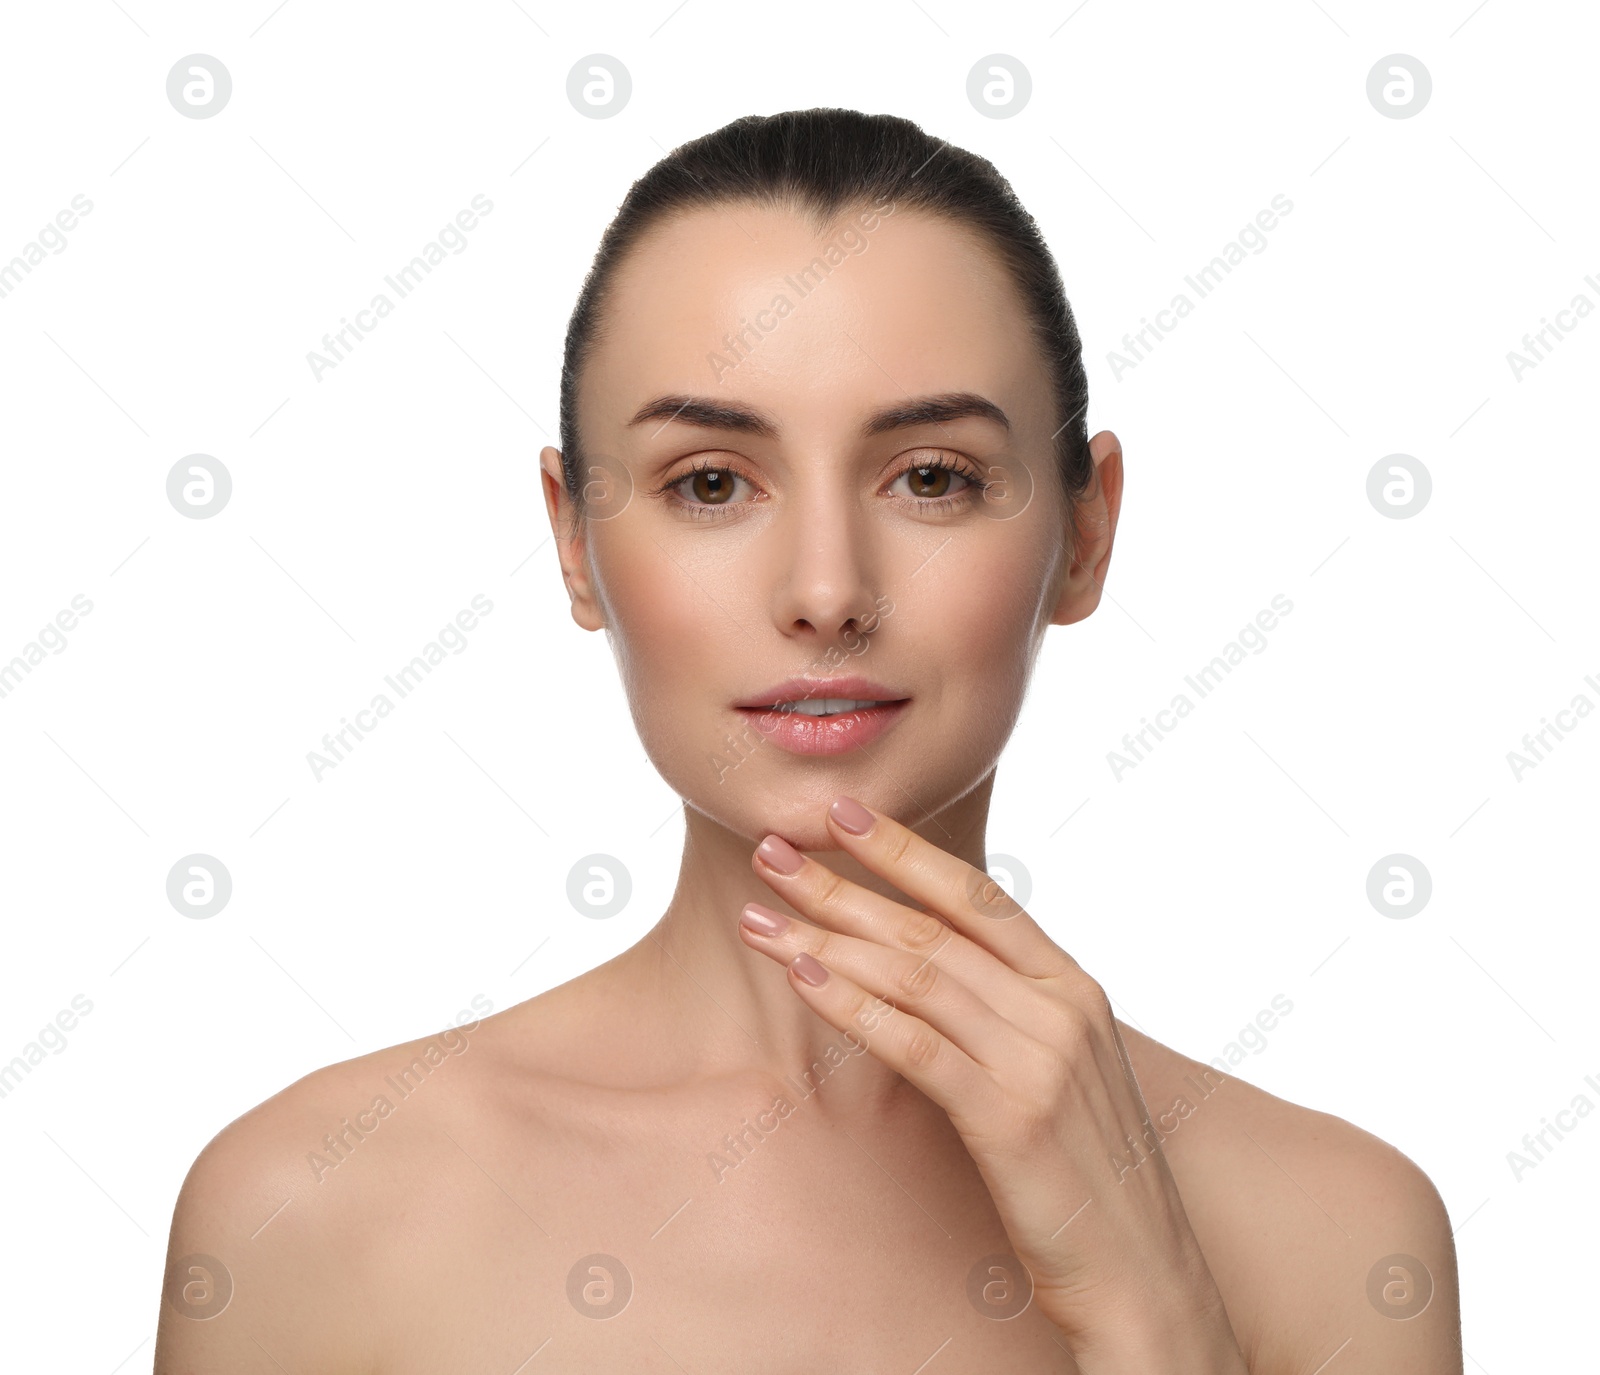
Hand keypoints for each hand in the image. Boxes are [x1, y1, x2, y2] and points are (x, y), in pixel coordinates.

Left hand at [737, 795, 1249, 1373]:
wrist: (1145, 1276)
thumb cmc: (1088, 1177)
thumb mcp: (1060, 1072)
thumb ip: (1008, 1013)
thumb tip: (929, 969)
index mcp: (1072, 987)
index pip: (978, 896)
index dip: (905, 851)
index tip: (842, 814)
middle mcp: (1060, 1007)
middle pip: (932, 927)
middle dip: (843, 884)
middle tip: (772, 852)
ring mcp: (1040, 1058)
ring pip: (915, 975)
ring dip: (827, 939)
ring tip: (760, 918)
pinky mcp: (1012, 1115)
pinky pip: (917, 1044)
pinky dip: (854, 1006)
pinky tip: (803, 980)